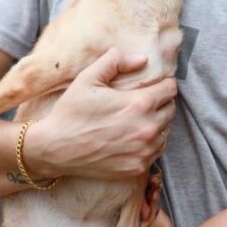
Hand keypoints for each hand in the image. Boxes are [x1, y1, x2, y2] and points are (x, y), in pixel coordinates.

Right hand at [26, 48, 175, 183]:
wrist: (56, 149)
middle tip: (144, 101)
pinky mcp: (138, 167)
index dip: (163, 84)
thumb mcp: (88, 78)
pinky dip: (150, 143)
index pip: (170, 90)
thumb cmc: (71, 112)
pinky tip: (134, 137)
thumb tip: (142, 59)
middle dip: (161, 103)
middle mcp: (147, 128)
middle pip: (171, 110)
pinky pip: (156, 151)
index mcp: (139, 104)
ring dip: (157, 124)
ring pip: (165, 132)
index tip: (153, 85)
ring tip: (138, 119)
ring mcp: (144, 151)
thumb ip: (116, 62)